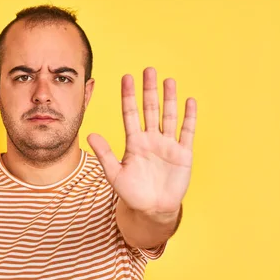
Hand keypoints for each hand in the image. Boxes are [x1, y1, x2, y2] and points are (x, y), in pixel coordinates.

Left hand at [87, 67, 196, 214]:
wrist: (152, 209)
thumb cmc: (132, 193)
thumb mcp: (115, 174)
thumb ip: (105, 154)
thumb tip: (90, 135)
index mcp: (134, 142)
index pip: (130, 114)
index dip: (129, 96)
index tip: (127, 77)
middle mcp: (151, 139)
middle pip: (150, 110)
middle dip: (149, 90)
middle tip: (148, 70)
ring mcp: (168, 145)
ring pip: (169, 116)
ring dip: (169, 99)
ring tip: (168, 80)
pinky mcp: (183, 154)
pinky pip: (187, 132)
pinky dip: (189, 117)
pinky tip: (189, 101)